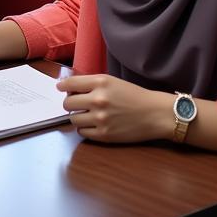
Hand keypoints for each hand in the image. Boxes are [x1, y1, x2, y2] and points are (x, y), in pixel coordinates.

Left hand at [58, 74, 174, 143]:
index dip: (62, 86)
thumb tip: (68, 87)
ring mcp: (100, 118)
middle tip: (77, 104)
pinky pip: (82, 132)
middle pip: (67, 103)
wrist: (156, 114)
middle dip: (70, 103)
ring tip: (87, 115)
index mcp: (100, 83)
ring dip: (77, 117)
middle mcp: (98, 100)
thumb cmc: (134, 95)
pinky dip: (84, 129)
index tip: (60, 88)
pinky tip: (93, 125)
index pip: (69, 84)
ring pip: (73, 119)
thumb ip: (91, 84)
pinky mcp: (105, 135)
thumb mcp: (112, 81)